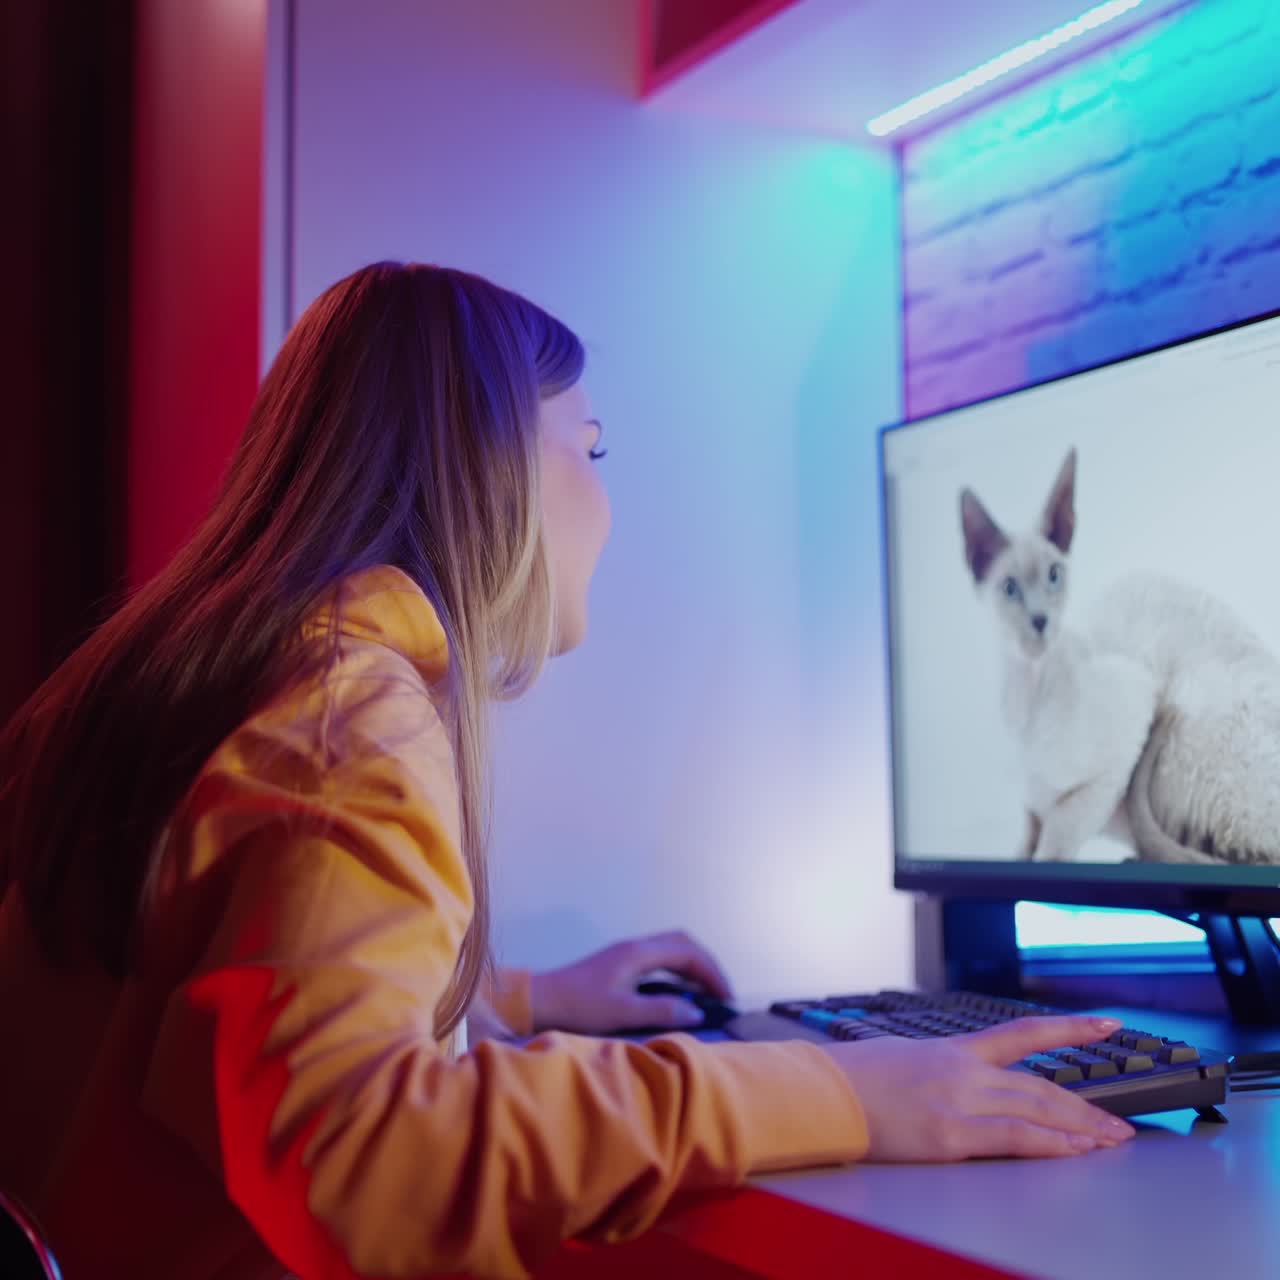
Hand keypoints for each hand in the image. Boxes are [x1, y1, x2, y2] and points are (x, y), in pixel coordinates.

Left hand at [529, 930, 733, 1033]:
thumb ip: (661, 1010)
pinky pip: (660, 959)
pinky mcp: (620, 964)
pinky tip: (680, 993)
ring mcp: (627, 953)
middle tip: (721, 993)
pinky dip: (678, 971)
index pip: (688, 951)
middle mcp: (635, 946)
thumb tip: (697, 1011)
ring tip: (707, 993)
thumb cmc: (579, 1007)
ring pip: (671, 948)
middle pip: (682, 943)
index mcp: (638, 952)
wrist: (541, 1000)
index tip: (726, 997)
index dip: (711, 972)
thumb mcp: (622, 1012)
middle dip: (706, 964)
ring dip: (692, 966)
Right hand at [823, 1015, 1137, 1160]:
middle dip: (1086, 1108)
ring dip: (1081, 1129)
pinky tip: (1074, 1151)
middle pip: (1041, 1086)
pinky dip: (1051, 1144)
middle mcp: (963, 1072)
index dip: (1070, 1028)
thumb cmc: (851, 1079)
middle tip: (1119, 1124)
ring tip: (1110, 1141)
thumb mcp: (900, 1059)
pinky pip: (1013, 1138)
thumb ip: (936, 1069)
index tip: (1107, 1024)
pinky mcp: (949, 1136)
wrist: (821, 1094)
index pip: (1023, 1035)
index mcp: (953, 1051)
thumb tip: (953, 1081)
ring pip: (1037, 1110)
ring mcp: (958, 1102)